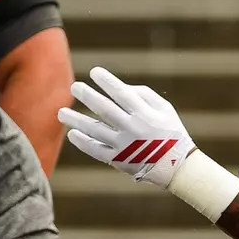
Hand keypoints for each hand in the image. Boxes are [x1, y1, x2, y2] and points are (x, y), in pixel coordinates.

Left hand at [58, 67, 195, 188]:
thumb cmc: (171, 132)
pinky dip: (83, 142)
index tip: (94, 72)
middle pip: (104, 109)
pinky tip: (72, 134)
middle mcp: (132, 128)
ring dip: (76, 120)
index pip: (121, 93)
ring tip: (61, 112)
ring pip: (95, 131)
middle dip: (87, 96)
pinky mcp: (119, 160)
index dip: (107, 81)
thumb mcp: (165, 108)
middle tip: (74, 86)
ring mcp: (124, 146)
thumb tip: (118, 87)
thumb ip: (143, 94)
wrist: (177, 167)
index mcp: (145, 114)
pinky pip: (96, 150)